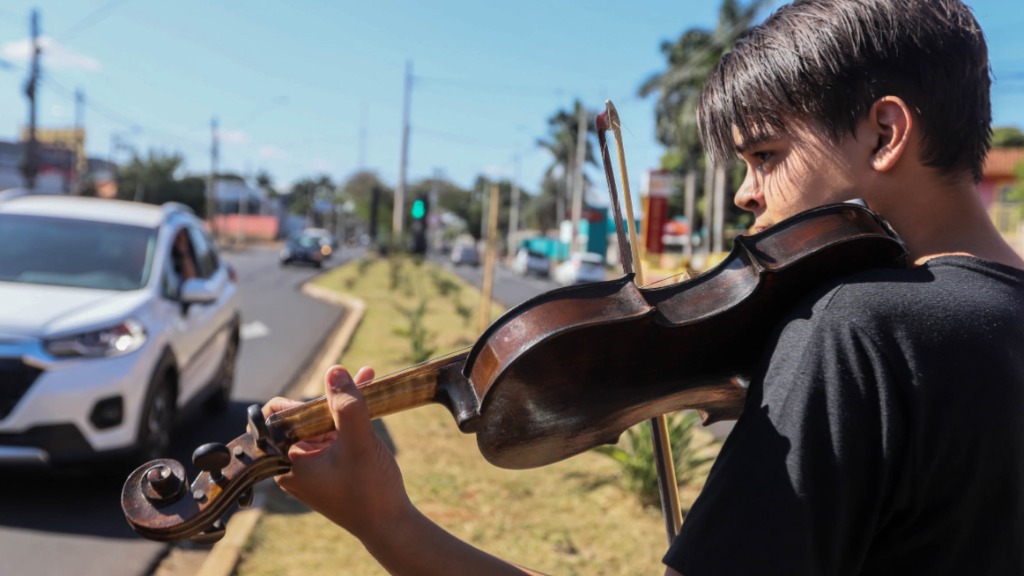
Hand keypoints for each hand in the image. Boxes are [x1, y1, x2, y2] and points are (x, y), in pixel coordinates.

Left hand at [261, 365, 411, 539]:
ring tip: (367, 379)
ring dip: (343, 402)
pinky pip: (336, 434)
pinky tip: (370, 396)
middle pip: (302, 417)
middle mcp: (294, 464)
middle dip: (329, 395)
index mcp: (286, 462)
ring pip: (321, 422)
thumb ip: (346, 406)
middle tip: (352, 380)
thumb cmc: (369, 491)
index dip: (298, 401)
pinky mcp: (332, 466)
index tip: (327, 396)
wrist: (390, 524)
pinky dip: (350, 417)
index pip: (275, 419)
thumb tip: (334, 370)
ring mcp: (315, 465)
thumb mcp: (358, 443)